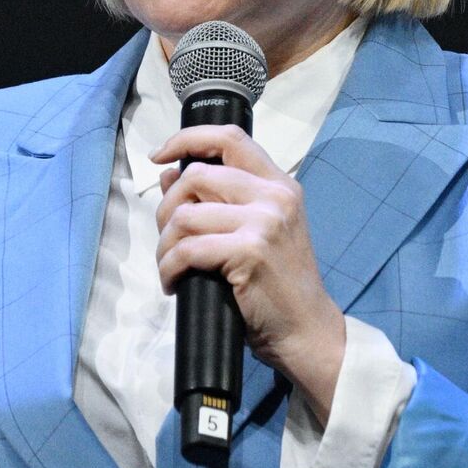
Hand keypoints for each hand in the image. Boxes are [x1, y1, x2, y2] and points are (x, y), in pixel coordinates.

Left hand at [151, 125, 346, 419]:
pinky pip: (188, 249)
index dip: (187, 139)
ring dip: (164, 245)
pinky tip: (174, 283)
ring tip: (170, 266)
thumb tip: (169, 173)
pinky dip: (170, 267)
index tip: (161, 155)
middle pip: (196, 176)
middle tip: (167, 239)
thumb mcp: (257, 231)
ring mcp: (264, 222)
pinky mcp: (250, 252)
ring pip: (185, 216)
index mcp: (279, 184)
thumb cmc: (278, 284)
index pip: (229, 137)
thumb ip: (219, 199)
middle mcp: (275, 196)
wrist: (307, 329)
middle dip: (166, 208)